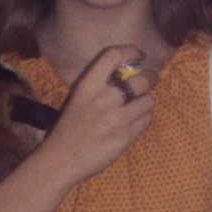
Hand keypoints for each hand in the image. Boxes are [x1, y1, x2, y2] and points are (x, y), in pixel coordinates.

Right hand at [41, 45, 154, 183]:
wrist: (61, 160)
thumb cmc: (68, 128)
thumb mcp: (77, 99)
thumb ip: (99, 85)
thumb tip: (127, 73)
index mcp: (87, 86)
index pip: (113, 56)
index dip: (131, 51)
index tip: (139, 55)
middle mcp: (103, 99)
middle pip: (141, 79)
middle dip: (150, 78)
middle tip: (150, 80)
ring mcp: (116, 119)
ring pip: (148, 100)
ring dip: (147, 101)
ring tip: (140, 104)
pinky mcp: (125, 137)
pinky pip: (146, 120)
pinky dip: (145, 117)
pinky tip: (136, 120)